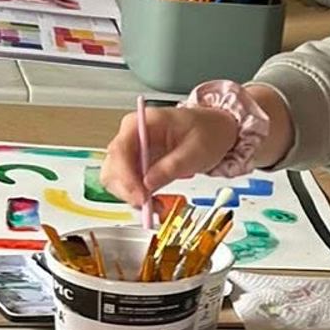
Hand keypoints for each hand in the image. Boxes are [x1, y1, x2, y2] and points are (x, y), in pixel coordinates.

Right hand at [100, 104, 239, 206]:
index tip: (141, 196)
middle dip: (127, 190)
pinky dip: (138, 197)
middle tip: (148, 205)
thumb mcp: (196, 149)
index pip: (119, 150)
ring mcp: (132, 152)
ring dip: (132, 196)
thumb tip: (149, 184)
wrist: (216, 129)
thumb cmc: (207, 130)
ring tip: (155, 206)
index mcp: (141, 123)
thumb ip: (171, 166)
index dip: (125, 176)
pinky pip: (129, 185)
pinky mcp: (138, 166)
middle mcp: (130, 136)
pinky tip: (154, 202)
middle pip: (113, 167)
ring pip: (116, 180)